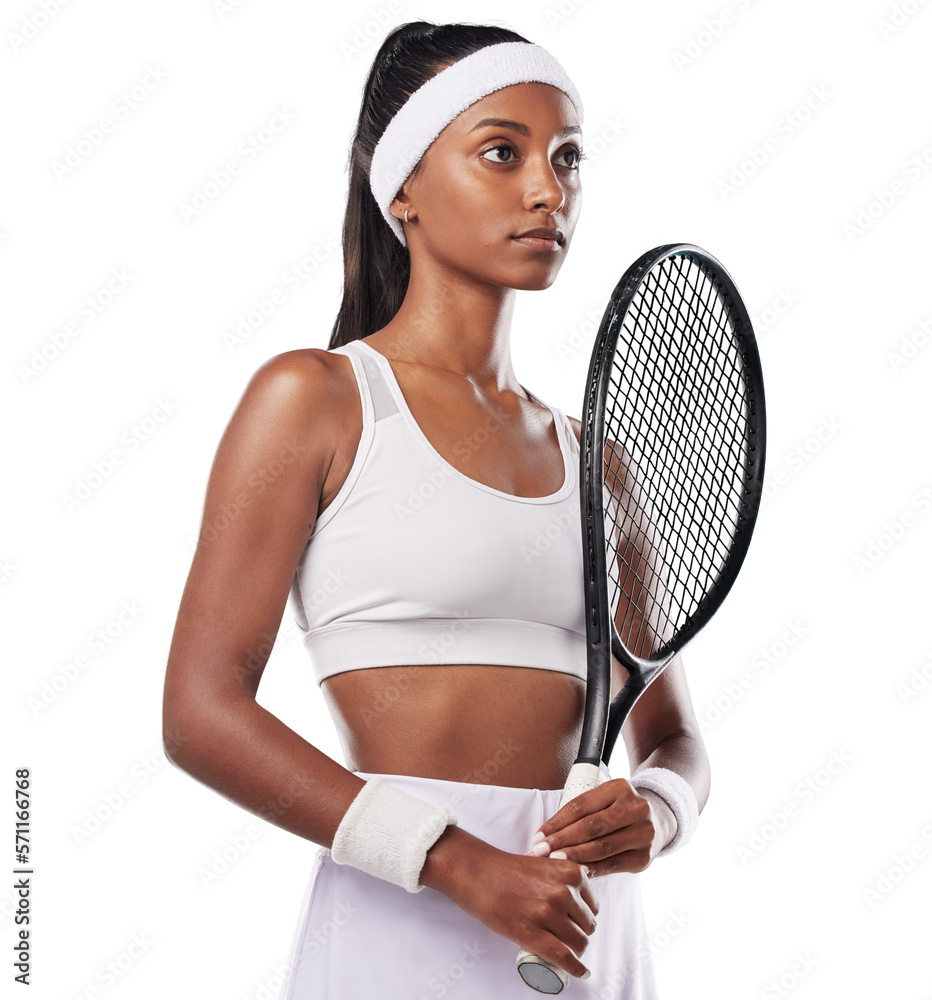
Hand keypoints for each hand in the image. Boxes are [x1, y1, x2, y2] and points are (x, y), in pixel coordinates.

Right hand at [421, 825, 599, 981]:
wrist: (477, 871)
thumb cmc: (507, 870)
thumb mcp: (545, 865)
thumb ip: (564, 879)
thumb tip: (580, 901)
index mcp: (570, 872)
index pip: (593, 906)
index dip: (584, 917)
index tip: (575, 923)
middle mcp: (564, 890)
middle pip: (588, 926)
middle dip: (578, 933)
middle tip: (562, 935)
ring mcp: (548, 912)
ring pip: (579, 943)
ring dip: (574, 950)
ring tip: (562, 949)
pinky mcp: (532, 932)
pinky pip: (563, 956)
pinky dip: (576, 968)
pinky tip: (582, 972)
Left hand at [523, 779, 675, 875]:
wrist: (658, 821)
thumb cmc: (617, 811)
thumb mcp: (604, 801)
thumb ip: (579, 815)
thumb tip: (543, 836)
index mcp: (619, 787)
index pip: (581, 805)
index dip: (557, 822)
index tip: (538, 836)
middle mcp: (635, 807)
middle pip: (591, 826)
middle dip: (561, 840)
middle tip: (539, 852)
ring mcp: (643, 832)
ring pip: (601, 847)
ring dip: (573, 857)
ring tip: (552, 863)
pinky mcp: (645, 857)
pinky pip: (612, 865)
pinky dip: (591, 869)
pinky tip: (574, 872)